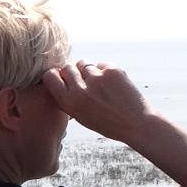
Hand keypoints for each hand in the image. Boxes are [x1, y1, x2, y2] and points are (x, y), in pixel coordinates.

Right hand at [41, 61, 159, 145]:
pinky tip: (113, 84)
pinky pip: (101, 64)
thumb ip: (68, 98)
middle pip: (67, 67)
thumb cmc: (107, 122)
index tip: (63, 79)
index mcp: (69, 103)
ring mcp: (96, 78)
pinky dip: (105, 71)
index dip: (56, 75)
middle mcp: (80, 90)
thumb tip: (61, 76)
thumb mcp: (80, 116)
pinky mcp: (111, 70)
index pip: (50, 76)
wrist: (136, 123)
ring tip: (100, 84)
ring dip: (88, 71)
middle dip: (73, 71)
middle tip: (83, 80)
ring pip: (84, 63)